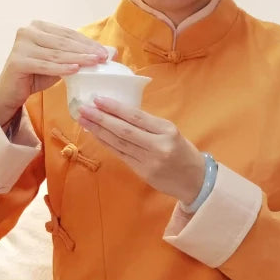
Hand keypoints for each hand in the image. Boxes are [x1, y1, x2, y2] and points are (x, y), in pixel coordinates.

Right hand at [0, 22, 108, 125]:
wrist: (11, 92)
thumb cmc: (36, 75)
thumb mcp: (60, 62)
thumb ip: (78, 55)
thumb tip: (109, 52)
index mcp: (38, 27)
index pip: (68, 34)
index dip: (87, 42)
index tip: (105, 52)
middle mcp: (27, 31)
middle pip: (63, 42)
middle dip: (85, 50)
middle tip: (103, 58)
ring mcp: (20, 45)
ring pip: (56, 54)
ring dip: (78, 58)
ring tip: (94, 63)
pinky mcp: (17, 61)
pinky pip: (45, 65)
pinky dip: (61, 68)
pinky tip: (75, 70)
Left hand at [78, 97, 206, 203]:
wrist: (196, 180)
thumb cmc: (183, 151)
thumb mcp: (171, 132)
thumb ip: (149, 124)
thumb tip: (119, 112)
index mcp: (167, 130)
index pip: (136, 116)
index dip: (115, 108)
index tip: (97, 99)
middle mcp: (158, 145)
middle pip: (124, 130)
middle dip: (101, 119)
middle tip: (83, 109)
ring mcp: (149, 161)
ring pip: (119, 143)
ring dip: (99, 131)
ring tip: (84, 121)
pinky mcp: (143, 172)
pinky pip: (121, 155)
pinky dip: (107, 144)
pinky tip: (96, 136)